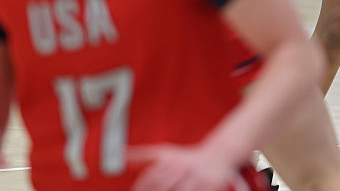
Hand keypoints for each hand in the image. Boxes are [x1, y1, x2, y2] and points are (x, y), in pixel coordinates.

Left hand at [129, 145, 243, 190]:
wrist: (218, 155)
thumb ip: (142, 156)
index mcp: (171, 160)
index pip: (151, 178)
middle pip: (164, 186)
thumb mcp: (165, 152)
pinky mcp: (210, 186)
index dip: (141, 188)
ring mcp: (198, 177)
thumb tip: (121, 156)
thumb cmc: (186, 157)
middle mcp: (184, 167)